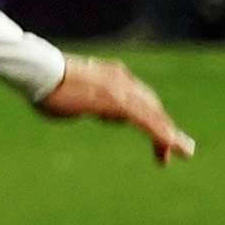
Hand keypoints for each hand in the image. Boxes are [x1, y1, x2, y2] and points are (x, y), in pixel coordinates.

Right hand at [36, 55, 193, 164]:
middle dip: (165, 128)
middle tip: (176, 150)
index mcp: (111, 76)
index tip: (156, 135)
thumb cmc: (46, 85)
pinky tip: (171, 146)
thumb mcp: (72, 96)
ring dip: (169, 134)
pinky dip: (161, 134)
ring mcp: (121, 89)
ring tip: (184, 152)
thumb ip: (82, 101)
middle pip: (151, 106)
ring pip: (153, 114)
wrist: (40, 72)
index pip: (138, 98)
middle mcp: (121, 79)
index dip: (151, 117)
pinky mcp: (118, 101)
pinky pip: (146, 121)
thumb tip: (80, 107)